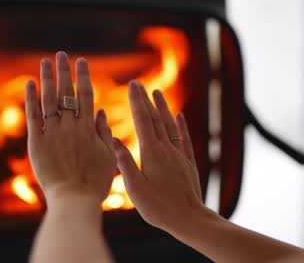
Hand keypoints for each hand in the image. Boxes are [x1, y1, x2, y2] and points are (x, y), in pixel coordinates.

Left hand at [24, 52, 116, 208]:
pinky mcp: (37, 142)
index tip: (82, 61)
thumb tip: (101, 112)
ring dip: (47, 78)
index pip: (86, 95)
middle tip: (61, 54)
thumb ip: (104, 133)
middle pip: (66, 91)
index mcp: (89, 128)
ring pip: (49, 98)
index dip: (83, 76)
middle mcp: (70, 125)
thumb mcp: (107, 157)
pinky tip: (30, 83)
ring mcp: (53, 132)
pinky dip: (31, 98)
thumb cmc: (94, 184)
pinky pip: (33, 116)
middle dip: (64, 71)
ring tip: (46, 61)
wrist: (74, 200)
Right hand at [113, 81, 213, 234]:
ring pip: (170, 125)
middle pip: (155, 118)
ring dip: (162, 107)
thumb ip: (125, 163)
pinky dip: (180, 124)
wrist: (189, 220)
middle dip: (145, 100)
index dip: (136, 102)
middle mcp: (167, 149)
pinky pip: (183, 138)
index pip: (143, 121)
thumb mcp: (135, 189)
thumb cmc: (159, 208)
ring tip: (156, 92)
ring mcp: (179, 154)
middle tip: (138, 84)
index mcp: (151, 154)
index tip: (132, 85)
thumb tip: (114, 140)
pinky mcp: (188, 162)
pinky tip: (179, 115)